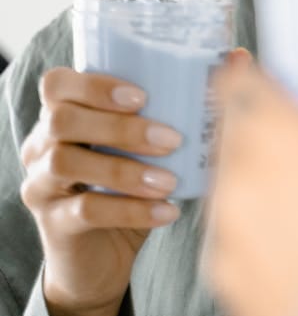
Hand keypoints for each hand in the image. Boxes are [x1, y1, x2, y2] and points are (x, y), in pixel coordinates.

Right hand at [19, 67, 182, 315]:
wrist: (100, 260)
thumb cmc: (130, 185)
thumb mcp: (150, 144)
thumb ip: (185, 102)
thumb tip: (238, 56)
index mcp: (63, 113)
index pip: (58, 83)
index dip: (95, 84)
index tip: (142, 96)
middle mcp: (41, 144)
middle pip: (62, 119)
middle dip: (119, 126)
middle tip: (170, 138)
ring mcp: (41, 184)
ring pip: (69, 163)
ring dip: (125, 169)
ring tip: (169, 180)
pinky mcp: (53, 224)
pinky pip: (85, 210)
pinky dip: (130, 209)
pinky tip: (166, 211)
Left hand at [203, 54, 297, 315]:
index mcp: (282, 134)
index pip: (237, 85)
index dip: (240, 74)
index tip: (241, 67)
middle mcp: (242, 184)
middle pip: (234, 143)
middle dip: (259, 141)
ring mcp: (228, 246)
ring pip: (231, 202)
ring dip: (257, 200)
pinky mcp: (229, 297)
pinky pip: (237, 257)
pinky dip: (260, 252)